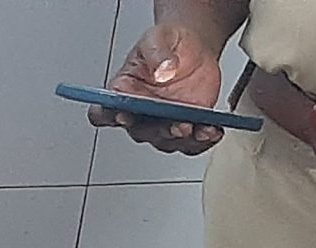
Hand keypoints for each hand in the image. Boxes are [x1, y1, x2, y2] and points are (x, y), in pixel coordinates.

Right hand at [89, 23, 229, 154]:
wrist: (194, 48)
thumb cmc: (168, 43)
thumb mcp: (158, 37)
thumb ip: (157, 52)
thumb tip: (163, 69)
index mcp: (123, 92)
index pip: (103, 112)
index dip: (108, 116)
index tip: (122, 113)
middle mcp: (139, 113)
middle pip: (139, 130)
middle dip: (157, 130)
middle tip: (174, 124)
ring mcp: (162, 122)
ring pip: (166, 140)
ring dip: (181, 138)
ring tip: (197, 128)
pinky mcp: (187, 125)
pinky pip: (191, 142)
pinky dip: (202, 140)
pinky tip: (212, 131)